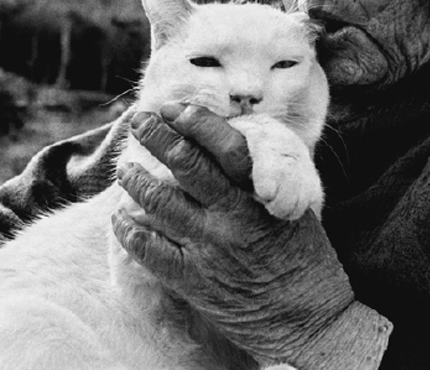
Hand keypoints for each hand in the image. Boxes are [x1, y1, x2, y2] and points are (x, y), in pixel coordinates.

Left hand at [112, 105, 356, 366]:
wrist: (309, 319)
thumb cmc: (306, 259)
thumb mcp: (296, 209)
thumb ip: (262, 182)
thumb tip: (228, 148)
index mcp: (262, 195)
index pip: (224, 145)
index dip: (197, 122)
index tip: (176, 109)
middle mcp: (233, 217)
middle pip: (185, 165)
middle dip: (157, 136)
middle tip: (140, 121)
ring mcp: (210, 249)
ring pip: (158, 203)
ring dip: (136, 180)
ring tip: (126, 168)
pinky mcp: (193, 281)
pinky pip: (148, 251)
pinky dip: (129, 230)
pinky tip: (120, 218)